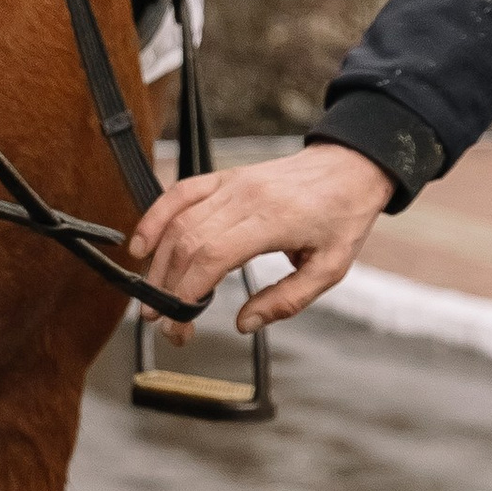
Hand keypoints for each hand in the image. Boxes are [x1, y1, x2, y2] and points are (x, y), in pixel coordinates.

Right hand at [130, 144, 394, 335]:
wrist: (350, 167)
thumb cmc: (342, 217)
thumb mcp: (330, 269)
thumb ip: (287, 300)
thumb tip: (243, 323)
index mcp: (273, 220)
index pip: (212, 258)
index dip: (186, 293)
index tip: (178, 323)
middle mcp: (246, 197)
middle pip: (188, 243)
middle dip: (167, 287)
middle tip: (162, 321)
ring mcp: (231, 183)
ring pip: (178, 222)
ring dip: (158, 263)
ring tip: (152, 296)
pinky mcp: (223, 177)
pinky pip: (178, 194)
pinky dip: (154, 219)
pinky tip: (141, 246)